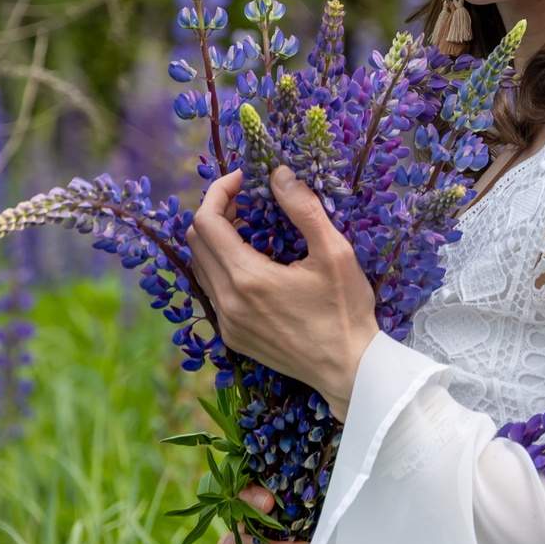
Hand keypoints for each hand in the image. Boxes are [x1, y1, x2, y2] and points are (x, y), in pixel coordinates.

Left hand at [188, 166, 379, 418]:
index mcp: (248, 278)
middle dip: (216, 212)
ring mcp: (227, 322)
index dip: (218, 192)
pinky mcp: (233, 336)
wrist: (348, 369)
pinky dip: (223, 267)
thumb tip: (279, 174)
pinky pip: (213, 290)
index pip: (206, 222)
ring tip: (252, 228)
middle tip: (248, 201)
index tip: (244, 180)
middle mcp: (227, 301)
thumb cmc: (346, 311)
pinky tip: (256, 263)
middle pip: (196, 241)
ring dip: (217, 240)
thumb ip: (304, 209)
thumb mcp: (335, 253)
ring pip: (201, 267)